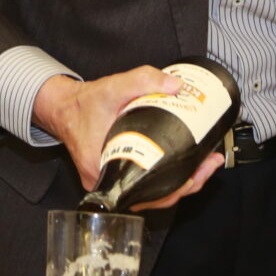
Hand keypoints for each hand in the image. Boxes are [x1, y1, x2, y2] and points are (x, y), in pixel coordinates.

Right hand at [32, 69, 224, 210]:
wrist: (65, 108)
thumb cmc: (84, 104)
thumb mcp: (112, 86)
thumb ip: (143, 80)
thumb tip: (176, 85)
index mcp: (103, 168)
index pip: (145, 190)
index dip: (176, 186)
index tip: (197, 172)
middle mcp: (107, 183)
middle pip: (155, 196)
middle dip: (188, 184)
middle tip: (210, 164)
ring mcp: (113, 182)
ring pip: (153, 193)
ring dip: (182, 183)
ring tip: (207, 165)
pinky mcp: (119, 176)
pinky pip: (147, 185)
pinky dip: (168, 178)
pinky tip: (188, 165)